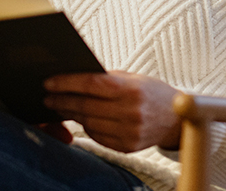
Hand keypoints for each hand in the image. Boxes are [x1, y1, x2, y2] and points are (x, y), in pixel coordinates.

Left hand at [43, 70, 180, 152]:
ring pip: (89, 123)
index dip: (66, 83)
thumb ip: (107, 78)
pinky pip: (98, 137)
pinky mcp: (127, 147)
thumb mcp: (134, 78)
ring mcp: (129, 131)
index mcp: (131, 89)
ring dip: (72, 115)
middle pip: (86, 106)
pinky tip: (82, 120)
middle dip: (62, 101)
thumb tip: (74, 78)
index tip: (49, 82)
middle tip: (48, 97)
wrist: (177, 120)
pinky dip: (87, 127)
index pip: (91, 84)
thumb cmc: (152, 92)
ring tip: (60, 107)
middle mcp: (130, 111)